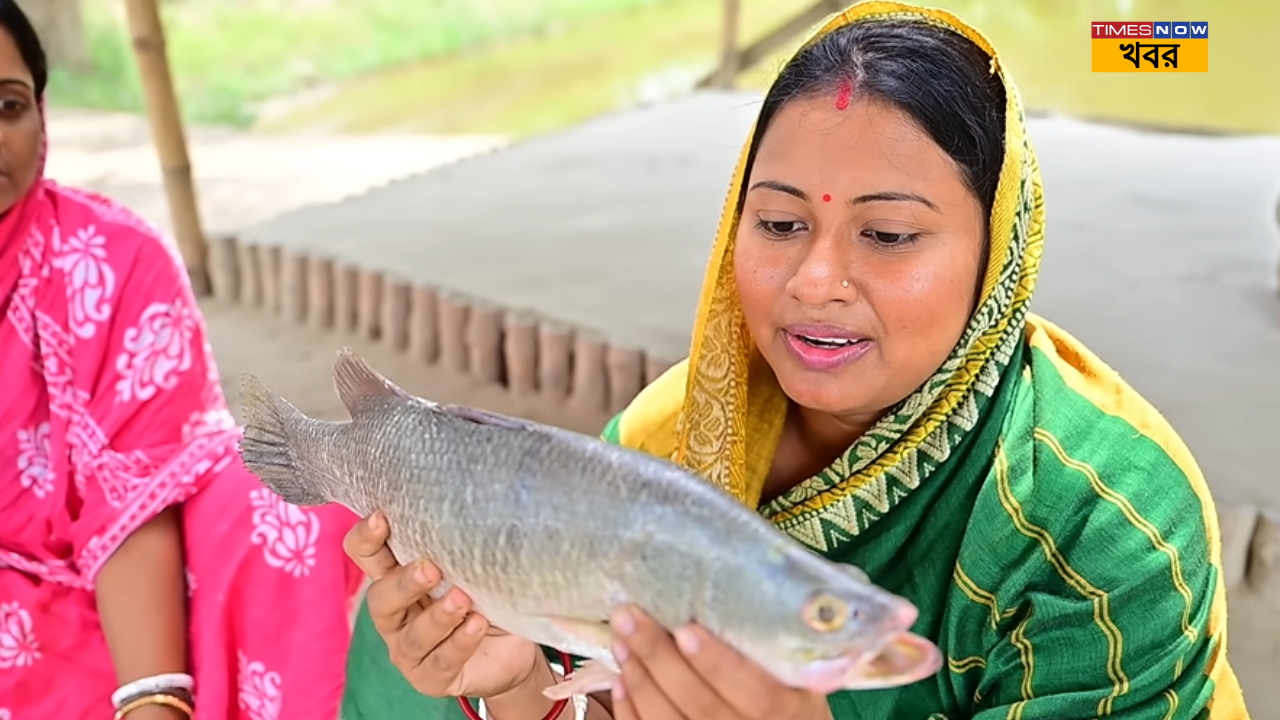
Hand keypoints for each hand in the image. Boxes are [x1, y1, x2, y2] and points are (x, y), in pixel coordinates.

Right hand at [342, 511, 542, 699]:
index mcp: (397, 580)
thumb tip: (472, 507)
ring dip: (438, 617)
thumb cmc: (483, 597)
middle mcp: (396, 615)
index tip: (380, 517)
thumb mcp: (471, 567)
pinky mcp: (431, 678)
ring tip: (462, 599)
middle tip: (430, 568)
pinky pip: (442, 661)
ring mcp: (410, 651)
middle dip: (404, 583)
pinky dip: (460, 641)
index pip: (367, 557)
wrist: (510, 649)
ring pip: (413, 637)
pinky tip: (477, 624)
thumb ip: (458, 547)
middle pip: (381, 599)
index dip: (365, 539)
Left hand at [607, 605, 834, 719]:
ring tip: (621, 639)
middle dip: (660, 658)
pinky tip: (621, 678)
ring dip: (641, 679)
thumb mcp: (802, 674)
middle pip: (701, 704)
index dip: (718, 663)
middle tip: (629, 616)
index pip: (757, 691)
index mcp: (790, 710)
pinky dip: (632, 710)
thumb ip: (781, 640)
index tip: (686, 628)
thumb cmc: (792, 696)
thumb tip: (755, 578)